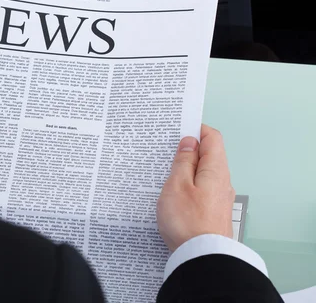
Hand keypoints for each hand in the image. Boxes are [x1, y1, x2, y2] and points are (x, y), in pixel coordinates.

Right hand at [157, 124, 234, 250]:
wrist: (202, 258)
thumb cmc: (188, 222)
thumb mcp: (177, 185)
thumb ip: (183, 162)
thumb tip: (189, 143)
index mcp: (216, 170)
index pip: (213, 138)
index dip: (197, 129)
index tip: (178, 128)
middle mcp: (222, 182)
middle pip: (208, 155)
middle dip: (188, 149)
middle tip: (167, 149)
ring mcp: (218, 198)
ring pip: (203, 174)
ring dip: (186, 168)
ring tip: (165, 171)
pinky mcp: (212, 212)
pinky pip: (200, 190)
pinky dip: (188, 184)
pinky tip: (173, 192)